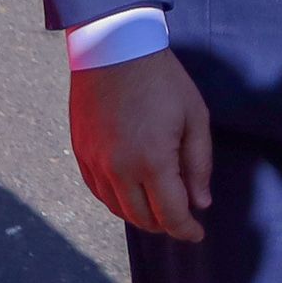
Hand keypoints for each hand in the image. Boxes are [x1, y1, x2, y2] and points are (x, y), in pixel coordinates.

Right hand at [69, 47, 212, 241]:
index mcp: (152, 161)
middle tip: (181, 216)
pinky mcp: (81, 153)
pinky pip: (98, 192)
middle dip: (165, 224)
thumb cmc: (162, 80)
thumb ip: (199, 164)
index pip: (170, 215)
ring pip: (118, 209)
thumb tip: (200, 203)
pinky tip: (131, 192)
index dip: (186, 230)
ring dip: (141, 215)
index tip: (197, 234)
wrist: (114, 48)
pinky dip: (117, 200)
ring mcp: (95, 163)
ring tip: (158, 206)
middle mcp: (119, 169)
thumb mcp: (195, 117)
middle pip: (143, 218)